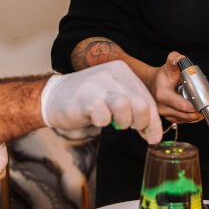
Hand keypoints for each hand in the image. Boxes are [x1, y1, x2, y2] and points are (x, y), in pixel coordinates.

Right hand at [41, 60, 162, 144]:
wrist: (55, 96)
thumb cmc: (88, 99)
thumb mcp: (115, 98)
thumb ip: (134, 109)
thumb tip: (154, 135)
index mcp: (123, 71)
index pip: (148, 98)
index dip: (153, 122)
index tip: (152, 138)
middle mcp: (112, 74)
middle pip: (141, 104)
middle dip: (141, 123)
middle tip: (131, 128)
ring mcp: (98, 85)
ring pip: (125, 108)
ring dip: (122, 122)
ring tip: (112, 121)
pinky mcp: (85, 99)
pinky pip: (104, 118)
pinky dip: (102, 123)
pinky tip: (96, 118)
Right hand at [148, 51, 203, 123]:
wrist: (152, 83)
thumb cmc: (162, 75)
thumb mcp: (168, 64)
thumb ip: (174, 58)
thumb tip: (178, 59)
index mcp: (163, 95)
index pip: (182, 106)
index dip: (195, 106)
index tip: (203, 104)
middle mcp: (161, 107)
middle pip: (184, 115)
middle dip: (196, 112)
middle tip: (205, 107)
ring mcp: (163, 114)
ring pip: (183, 119)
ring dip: (193, 116)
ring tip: (200, 109)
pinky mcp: (167, 117)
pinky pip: (181, 121)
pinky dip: (189, 118)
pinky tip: (194, 112)